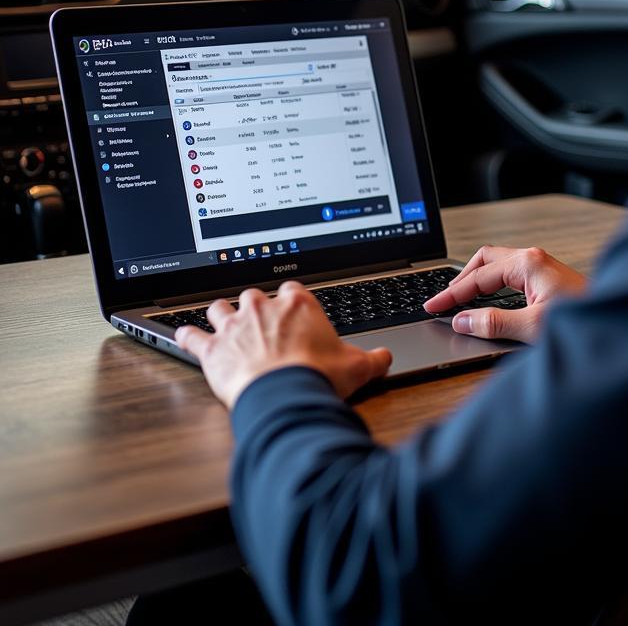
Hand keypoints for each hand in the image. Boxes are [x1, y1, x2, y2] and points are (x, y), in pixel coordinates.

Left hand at [176, 281, 391, 409]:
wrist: (285, 395)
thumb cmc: (318, 377)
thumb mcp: (358, 367)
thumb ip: (374, 359)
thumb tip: (385, 358)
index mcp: (298, 305)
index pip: (292, 290)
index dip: (292, 301)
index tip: (293, 311)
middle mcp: (263, 308)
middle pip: (253, 294)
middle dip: (255, 307)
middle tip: (260, 321)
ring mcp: (234, 326)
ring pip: (220, 307)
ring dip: (221, 315)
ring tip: (223, 322)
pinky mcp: (212, 349)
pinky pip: (191, 336)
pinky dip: (186, 337)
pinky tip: (183, 336)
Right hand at [422, 246, 585, 343]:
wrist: (616, 324)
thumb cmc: (584, 320)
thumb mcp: (532, 326)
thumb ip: (493, 323)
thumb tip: (463, 321)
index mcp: (528, 263)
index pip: (478, 276)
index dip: (452, 294)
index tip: (433, 307)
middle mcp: (534, 259)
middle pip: (485, 260)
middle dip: (462, 280)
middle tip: (444, 300)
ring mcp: (542, 267)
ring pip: (498, 266)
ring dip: (477, 281)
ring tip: (460, 299)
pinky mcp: (548, 279)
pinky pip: (510, 274)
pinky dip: (492, 286)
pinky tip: (488, 300)